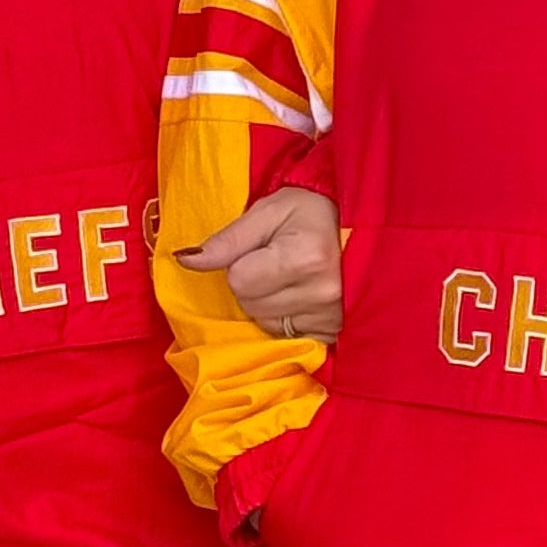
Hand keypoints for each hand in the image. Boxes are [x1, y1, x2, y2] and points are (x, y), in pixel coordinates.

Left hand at [183, 192, 342, 344]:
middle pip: (250, 304)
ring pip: (264, 322)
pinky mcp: (333, 332)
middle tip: (278, 261)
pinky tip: (301, 297)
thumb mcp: (267, 211)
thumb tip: (185, 260)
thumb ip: (227, 239)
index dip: (242, 262)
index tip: (264, 248)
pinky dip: (285, 317)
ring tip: (292, 277)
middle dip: (253, 283)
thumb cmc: (311, 211)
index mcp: (305, 258)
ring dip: (268, 302)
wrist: (361, 225)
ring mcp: (331, 317)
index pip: (239, 280)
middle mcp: (322, 293)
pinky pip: (286, 335)